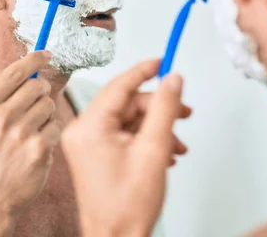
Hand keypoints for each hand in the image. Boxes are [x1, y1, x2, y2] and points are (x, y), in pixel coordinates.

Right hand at [0, 51, 59, 221]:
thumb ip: (2, 97)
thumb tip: (31, 69)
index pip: (14, 72)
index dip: (34, 58)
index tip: (46, 53)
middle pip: (37, 85)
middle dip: (42, 92)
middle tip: (36, 107)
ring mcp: (19, 134)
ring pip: (50, 105)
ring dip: (47, 115)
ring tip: (32, 132)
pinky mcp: (38, 149)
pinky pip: (57, 126)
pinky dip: (51, 134)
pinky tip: (38, 147)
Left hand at [61, 60, 189, 236]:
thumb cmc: (127, 206)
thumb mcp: (154, 149)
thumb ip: (164, 109)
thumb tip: (172, 79)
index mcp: (89, 128)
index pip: (120, 85)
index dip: (145, 71)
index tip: (163, 61)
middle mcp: (83, 132)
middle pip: (127, 104)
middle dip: (158, 110)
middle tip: (183, 114)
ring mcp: (87, 143)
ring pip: (129, 119)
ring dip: (156, 127)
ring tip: (176, 145)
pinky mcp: (94, 153)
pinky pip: (123, 133)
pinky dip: (145, 139)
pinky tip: (163, 153)